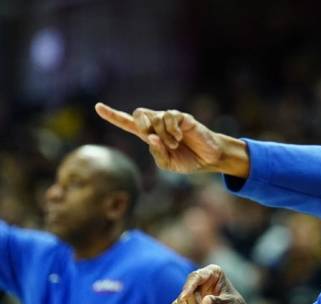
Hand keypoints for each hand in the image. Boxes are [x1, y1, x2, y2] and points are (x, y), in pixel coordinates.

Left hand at [95, 103, 247, 175]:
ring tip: (175, 144)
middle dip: (141, 124)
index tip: (98, 107)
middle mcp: (158, 124)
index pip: (128, 123)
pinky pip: (169, 117)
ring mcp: (170, 119)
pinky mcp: (183, 117)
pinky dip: (171, 129)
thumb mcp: (168, 164)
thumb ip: (157, 154)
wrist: (209, 158)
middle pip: (139, 113)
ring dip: (163, 135)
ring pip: (155, 118)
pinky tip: (178, 137)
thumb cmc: (188, 161)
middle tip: (150, 136)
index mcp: (150, 136)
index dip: (113, 115)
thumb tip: (151, 137)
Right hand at [171, 264, 247, 303]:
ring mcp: (192, 290)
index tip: (184, 297)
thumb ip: (219, 303)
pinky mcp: (186, 301)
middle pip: (187, 292)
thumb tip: (205, 301)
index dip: (189, 286)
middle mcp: (200, 279)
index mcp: (213, 273)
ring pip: (180, 301)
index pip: (196, 276)